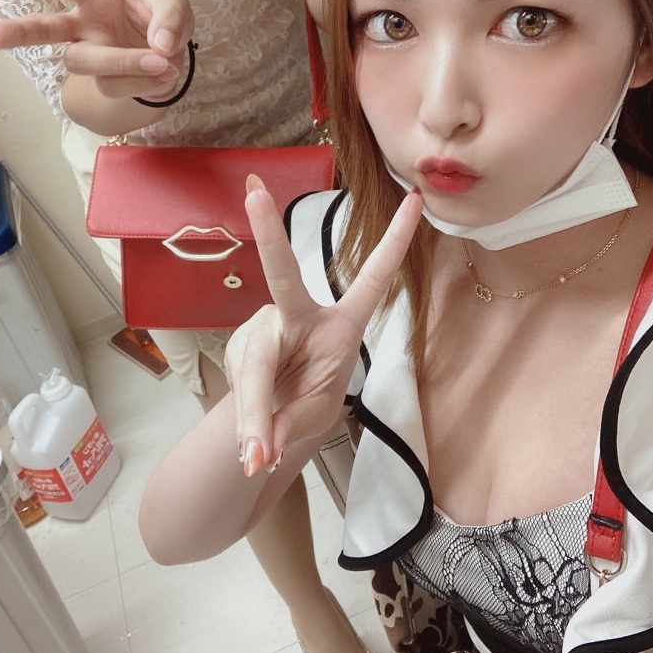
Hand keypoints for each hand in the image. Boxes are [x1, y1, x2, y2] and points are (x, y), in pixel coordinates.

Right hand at [0, 0, 193, 102]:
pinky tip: (166, 74)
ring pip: (87, 63)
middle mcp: (83, 28)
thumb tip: (160, 43)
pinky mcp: (107, 85)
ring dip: (123, 63)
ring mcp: (93, 58)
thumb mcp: (175, 5)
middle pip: (46, 29)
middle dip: (20, 31)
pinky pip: (118, 86)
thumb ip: (170, 15)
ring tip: (162, 63)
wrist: (173, 60)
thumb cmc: (162, 22)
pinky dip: (148, 81)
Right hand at [226, 175, 421, 475]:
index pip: (371, 278)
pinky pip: (241, 385)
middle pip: (283, 277)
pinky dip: (247, 423)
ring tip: (258, 457)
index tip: (414, 200)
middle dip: (269, 234)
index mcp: (340, 324)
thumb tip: (260, 448)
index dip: (394, 240)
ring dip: (257, 414)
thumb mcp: (312, 415)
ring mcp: (263, 327)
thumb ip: (288, 424)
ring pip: (256, 365)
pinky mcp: (239, 344)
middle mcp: (299, 315)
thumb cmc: (305, 404)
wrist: (269, 422)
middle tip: (255, 194)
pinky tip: (251, 449)